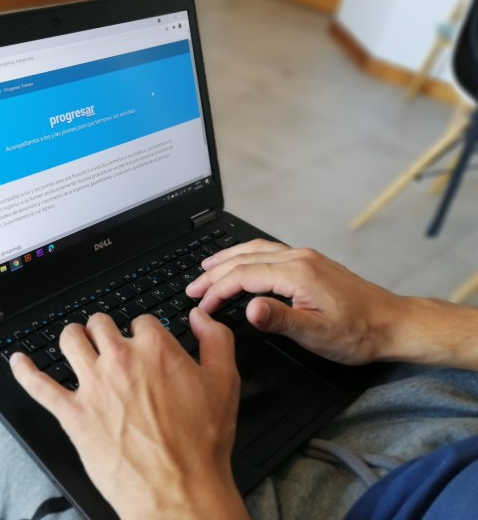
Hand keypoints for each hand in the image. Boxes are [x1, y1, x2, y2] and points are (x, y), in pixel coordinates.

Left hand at [10, 310, 248, 519]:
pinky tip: (19, 361)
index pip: (140, 320)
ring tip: (76, 342)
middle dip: (105, 329)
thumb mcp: (225, 383)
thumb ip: (216, 340)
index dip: (144, 332)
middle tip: (109, 342)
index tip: (145, 344)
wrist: (178, 490)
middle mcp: (120, 360)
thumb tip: (200, 317)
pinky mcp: (72, 414)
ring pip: (70, 341)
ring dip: (73, 338)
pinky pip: (38, 385)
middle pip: (100, 324)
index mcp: (155, 349)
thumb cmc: (201, 444)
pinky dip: (25, 370)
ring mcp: (92, 386)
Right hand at [186, 239, 407, 364]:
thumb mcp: (317, 334)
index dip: (217, 291)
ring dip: (227, 258)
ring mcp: (305, 257)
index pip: (243, 276)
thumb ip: (279, 319)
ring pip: (255, 250)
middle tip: (191, 288)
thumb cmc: (359, 333)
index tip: (201, 306)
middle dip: (213, 272)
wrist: (393, 324)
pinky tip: (242, 262)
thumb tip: (247, 307)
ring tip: (205, 266)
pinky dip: (246, 255)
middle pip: (244, 259)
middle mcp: (299, 258)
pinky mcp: (311, 262)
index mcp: (296, 273)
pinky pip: (269, 251)